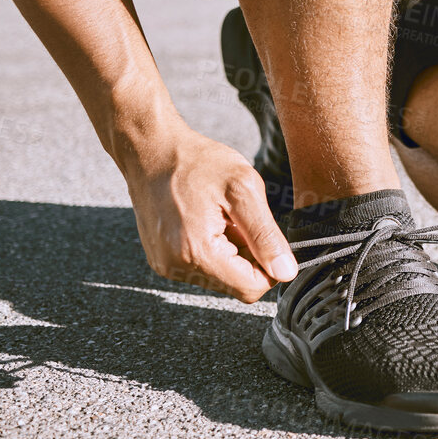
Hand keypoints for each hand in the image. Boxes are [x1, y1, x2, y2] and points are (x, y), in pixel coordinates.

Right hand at [120, 124, 296, 302]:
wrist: (151, 151)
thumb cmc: (197, 162)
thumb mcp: (244, 189)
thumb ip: (266, 236)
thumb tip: (286, 272)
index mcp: (197, 253)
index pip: (251, 288)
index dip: (271, 266)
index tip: (268, 235)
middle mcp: (176, 267)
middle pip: (236, 285)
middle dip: (250, 256)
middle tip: (241, 220)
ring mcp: (166, 265)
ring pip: (222, 277)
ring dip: (233, 251)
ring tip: (223, 217)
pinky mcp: (162, 259)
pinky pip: (203, 267)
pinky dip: (215, 248)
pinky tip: (209, 220)